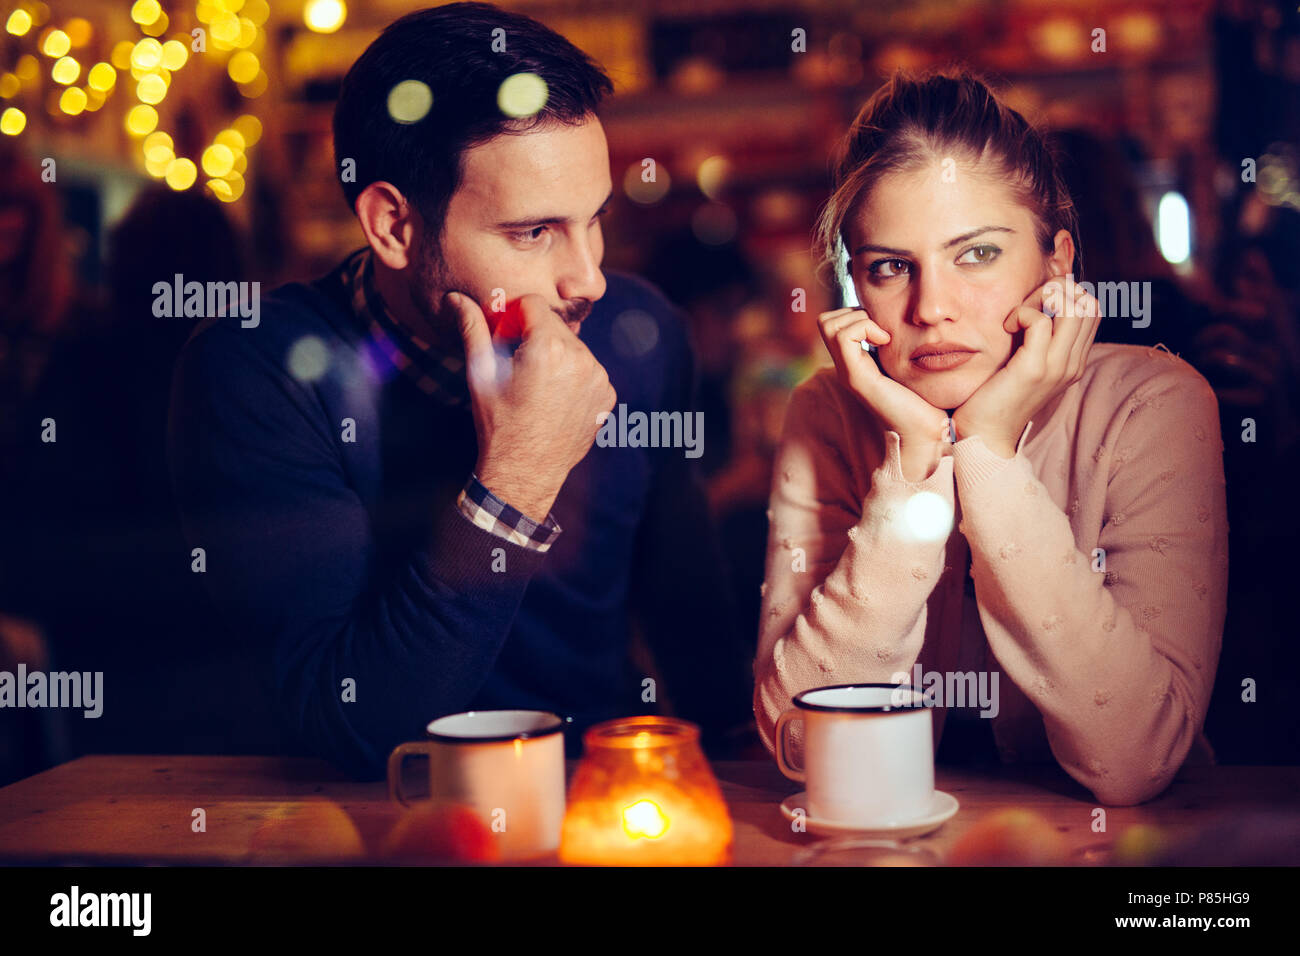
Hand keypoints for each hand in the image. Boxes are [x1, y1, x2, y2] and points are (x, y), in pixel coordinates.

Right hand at [448, 291, 616, 520]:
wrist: (524, 473)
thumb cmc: (498, 424)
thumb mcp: (481, 375)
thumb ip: (473, 329)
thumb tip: (456, 298)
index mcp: (548, 347)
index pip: (533, 304)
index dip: (513, 318)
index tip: (504, 341)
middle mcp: (581, 358)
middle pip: (555, 326)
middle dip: (534, 338)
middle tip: (517, 368)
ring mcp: (598, 378)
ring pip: (573, 347)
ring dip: (555, 357)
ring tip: (536, 387)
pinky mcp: (607, 396)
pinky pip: (588, 371)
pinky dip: (572, 377)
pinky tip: (554, 400)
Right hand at [817, 307, 950, 479]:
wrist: (927, 432)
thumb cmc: (926, 401)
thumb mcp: (908, 365)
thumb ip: (898, 348)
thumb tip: (902, 324)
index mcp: (856, 363)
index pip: (834, 323)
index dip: (856, 314)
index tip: (884, 329)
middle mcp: (846, 367)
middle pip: (826, 321)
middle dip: (853, 313)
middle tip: (880, 331)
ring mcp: (848, 372)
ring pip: (829, 324)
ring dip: (859, 320)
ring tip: (883, 337)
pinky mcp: (856, 377)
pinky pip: (845, 336)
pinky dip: (865, 329)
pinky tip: (886, 343)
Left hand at [951, 277, 1101, 457]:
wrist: (985, 435)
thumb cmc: (996, 395)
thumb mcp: (1025, 363)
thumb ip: (1038, 339)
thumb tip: (1038, 303)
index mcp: (1074, 361)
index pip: (1092, 310)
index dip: (1066, 294)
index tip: (1035, 304)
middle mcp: (1073, 363)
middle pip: (1089, 303)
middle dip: (1056, 291)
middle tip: (1026, 307)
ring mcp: (1058, 367)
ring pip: (1073, 307)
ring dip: (1042, 299)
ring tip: (1019, 315)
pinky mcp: (1035, 369)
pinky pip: (1041, 322)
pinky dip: (1023, 313)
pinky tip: (1007, 327)